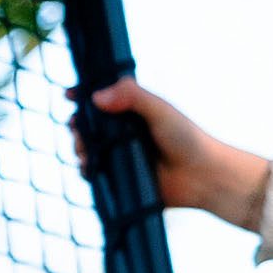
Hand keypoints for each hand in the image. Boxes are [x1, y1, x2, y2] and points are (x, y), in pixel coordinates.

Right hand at [84, 76, 271, 231]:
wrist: (203, 177)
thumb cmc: (187, 139)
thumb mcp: (160, 109)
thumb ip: (132, 96)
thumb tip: (96, 98)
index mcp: (132, 111)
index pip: (101, 99)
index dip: (83, 96)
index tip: (69, 95)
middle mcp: (123, 132)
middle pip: (89, 124)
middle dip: (78, 125)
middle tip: (77, 127)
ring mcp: (120, 155)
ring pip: (87, 149)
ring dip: (79, 148)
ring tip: (85, 150)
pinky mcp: (120, 178)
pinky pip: (94, 174)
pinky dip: (87, 170)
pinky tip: (89, 168)